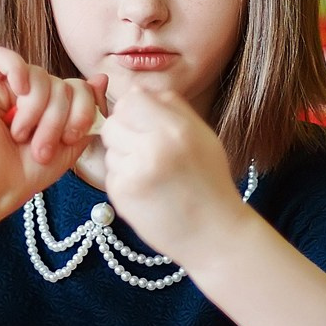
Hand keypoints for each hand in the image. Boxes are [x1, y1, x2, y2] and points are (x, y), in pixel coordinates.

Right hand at [0, 48, 106, 228]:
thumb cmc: (26, 173)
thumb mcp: (70, 145)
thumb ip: (88, 113)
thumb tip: (101, 78)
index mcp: (46, 104)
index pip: (78, 87)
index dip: (82, 109)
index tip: (70, 138)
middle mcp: (24, 91)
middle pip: (60, 82)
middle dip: (58, 118)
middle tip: (42, 149)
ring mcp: (0, 85)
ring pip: (39, 74)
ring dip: (37, 111)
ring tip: (21, 137)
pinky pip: (3, 56)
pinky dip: (17, 70)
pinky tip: (18, 91)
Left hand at [99, 87, 247, 263]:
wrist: (215, 234)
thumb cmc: (210, 183)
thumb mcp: (203, 136)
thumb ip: (172, 109)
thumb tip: (139, 91)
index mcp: (177, 128)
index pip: (132, 99)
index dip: (134, 110)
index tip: (144, 124)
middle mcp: (155, 147)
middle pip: (114, 122)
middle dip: (124, 133)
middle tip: (145, 151)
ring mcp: (136, 172)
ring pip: (109, 149)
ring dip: (124, 157)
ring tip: (151, 174)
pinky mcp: (122, 195)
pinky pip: (111, 174)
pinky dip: (124, 180)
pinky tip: (147, 191)